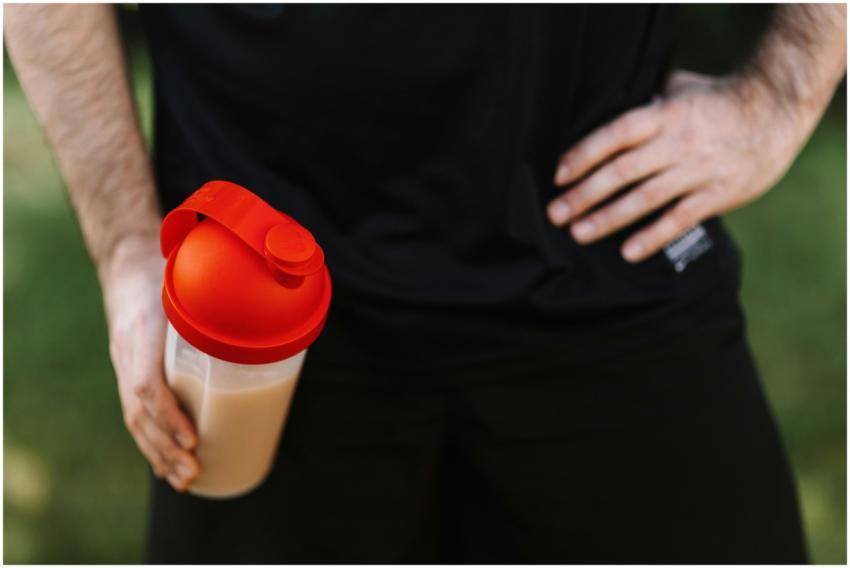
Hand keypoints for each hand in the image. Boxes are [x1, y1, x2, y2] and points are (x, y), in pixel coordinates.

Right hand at [99, 234, 199, 490]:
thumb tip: (270, 327)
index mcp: (144, 330)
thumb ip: (222, 302)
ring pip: (135, 420)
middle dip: (167, 448)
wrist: (126, 264)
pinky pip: (134, 415)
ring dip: (159, 455)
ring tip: (185, 481)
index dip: (168, 415)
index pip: (146, 383)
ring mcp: (123, 365)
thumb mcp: (191, 283)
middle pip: (139, 413)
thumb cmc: (169, 273)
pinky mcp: (128, 372)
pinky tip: (166, 466)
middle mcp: (128, 352)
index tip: (193, 438)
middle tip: (196, 471)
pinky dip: (151, 444)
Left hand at [547, 70, 810, 262]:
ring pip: (646, 198)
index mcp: (666, 114)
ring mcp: (699, 169)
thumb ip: (645, 104)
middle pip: (623, 170)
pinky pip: (680, 219)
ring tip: (579, 234)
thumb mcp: (679, 89)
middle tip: (555, 213)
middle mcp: (679, 142)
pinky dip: (653, 236)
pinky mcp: (719, 193)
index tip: (558, 175)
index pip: (616, 134)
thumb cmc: (718, 99)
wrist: (778, 110)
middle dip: (585, 194)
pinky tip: (628, 252)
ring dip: (609, 218)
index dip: (584, 154)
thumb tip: (603, 111)